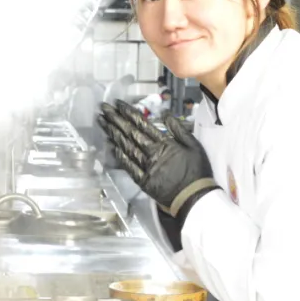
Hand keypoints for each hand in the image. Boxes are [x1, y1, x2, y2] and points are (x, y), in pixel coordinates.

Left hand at [98, 101, 219, 223]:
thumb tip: (165, 113)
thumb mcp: (194, 145)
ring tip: (102, 122)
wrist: (194, 196)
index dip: (128, 113)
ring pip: (125, 147)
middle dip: (115, 119)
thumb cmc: (196, 170)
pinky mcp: (142, 180)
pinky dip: (118, 155)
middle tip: (103, 108)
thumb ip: (179, 129)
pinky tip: (110, 146)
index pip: (142, 124)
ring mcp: (145, 167)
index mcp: (164, 143)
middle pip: (130, 133)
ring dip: (113, 133)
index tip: (118, 104)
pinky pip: (128, 166)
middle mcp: (151, 153)